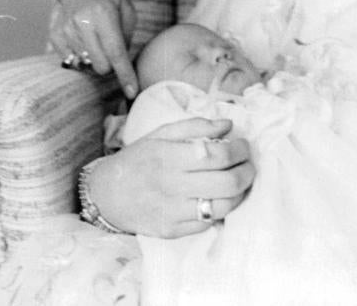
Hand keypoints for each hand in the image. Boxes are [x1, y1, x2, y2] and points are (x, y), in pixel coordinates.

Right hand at [50, 0, 137, 96]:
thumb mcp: (126, 11)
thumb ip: (127, 38)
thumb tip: (122, 66)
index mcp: (104, 15)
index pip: (116, 52)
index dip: (125, 75)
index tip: (132, 92)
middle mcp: (82, 23)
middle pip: (100, 66)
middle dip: (110, 65)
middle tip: (111, 51)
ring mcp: (66, 29)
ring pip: (85, 65)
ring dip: (94, 59)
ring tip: (95, 39)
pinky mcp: (54, 35)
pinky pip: (70, 61)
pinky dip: (80, 56)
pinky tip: (82, 39)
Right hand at [88, 118, 254, 237]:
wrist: (107, 194)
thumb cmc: (138, 159)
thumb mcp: (161, 133)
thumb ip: (196, 126)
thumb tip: (228, 124)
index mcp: (170, 156)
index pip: (218, 154)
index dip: (239, 149)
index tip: (244, 145)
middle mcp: (172, 185)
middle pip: (226, 183)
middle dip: (247, 172)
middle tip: (249, 164)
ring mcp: (173, 212)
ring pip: (222, 207)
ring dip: (240, 194)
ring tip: (240, 182)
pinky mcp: (173, 231)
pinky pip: (208, 224)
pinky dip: (220, 210)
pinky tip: (220, 198)